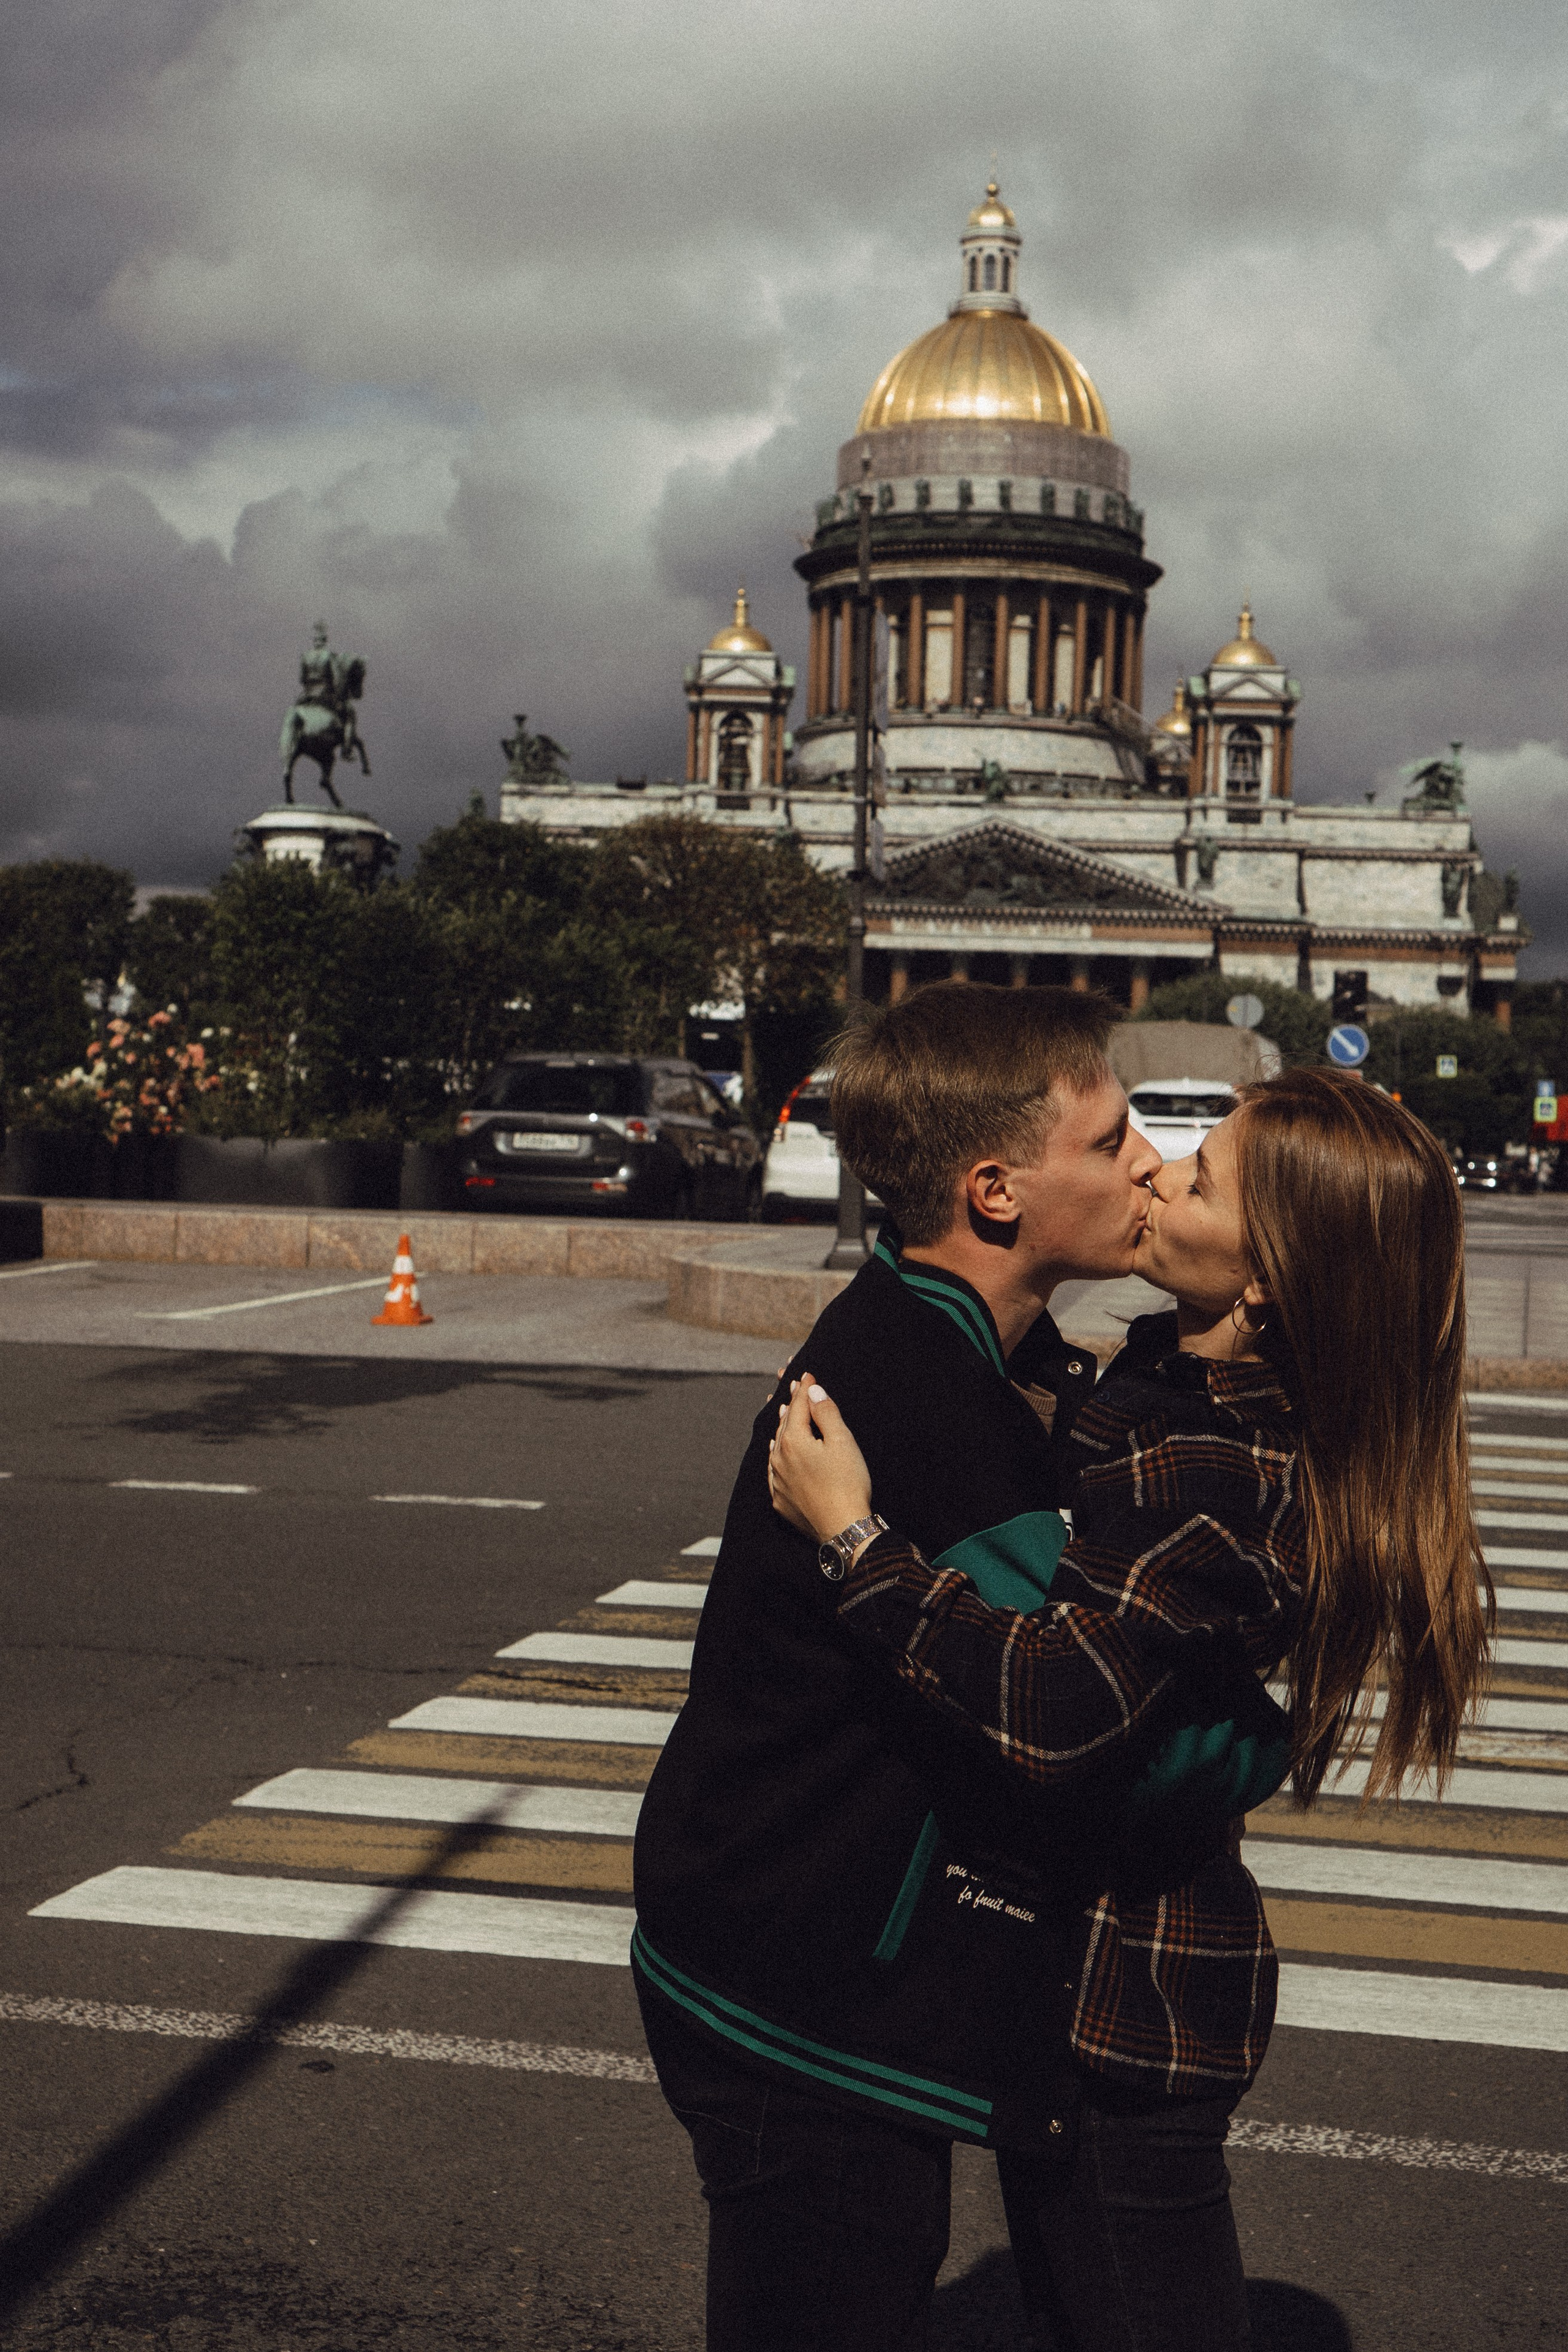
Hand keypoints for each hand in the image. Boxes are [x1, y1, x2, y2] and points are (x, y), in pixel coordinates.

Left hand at [767, 1372, 873, 1543]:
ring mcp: (778, 1481)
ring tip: (782, 1414)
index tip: (806, 1373)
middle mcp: (779, 1459)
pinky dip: (776, 1456)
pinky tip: (776, 1453)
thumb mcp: (842, 1441)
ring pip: (776, 1447)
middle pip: (784, 1424)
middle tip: (792, 1386)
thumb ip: (826, 1413)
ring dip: (781, 1428)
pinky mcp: (781, 1501)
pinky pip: (774, 1471)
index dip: (804, 1389)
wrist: (844, 1528)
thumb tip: (812, 1390)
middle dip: (790, 1404)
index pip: (799, 1407)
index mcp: (793, 1441)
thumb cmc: (848, 1483)